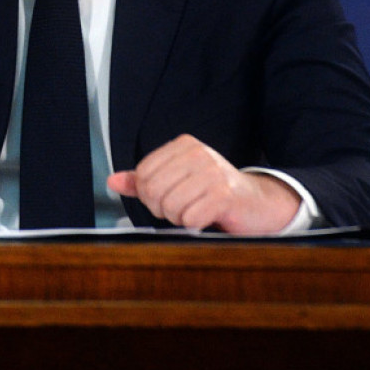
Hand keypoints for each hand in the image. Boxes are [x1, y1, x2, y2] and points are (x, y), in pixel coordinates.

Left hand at [107, 134, 300, 234]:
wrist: (257, 203)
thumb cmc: (213, 191)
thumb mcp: (177, 178)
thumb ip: (143, 180)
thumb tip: (112, 182)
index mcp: (183, 144)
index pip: (144, 174)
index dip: (149, 195)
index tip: (167, 197)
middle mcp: (198, 153)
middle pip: (153, 191)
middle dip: (163, 209)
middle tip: (182, 208)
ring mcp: (212, 172)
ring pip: (170, 207)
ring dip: (180, 218)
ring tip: (196, 211)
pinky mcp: (224, 195)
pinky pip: (190, 219)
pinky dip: (195, 225)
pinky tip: (207, 217)